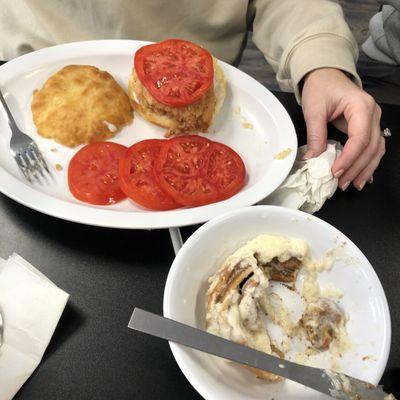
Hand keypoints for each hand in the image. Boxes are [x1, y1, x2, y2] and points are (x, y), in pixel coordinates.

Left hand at [301, 68, 384, 189]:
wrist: (325, 75)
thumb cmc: (320, 88)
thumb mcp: (314, 110)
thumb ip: (315, 135)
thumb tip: (313, 160)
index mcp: (361, 106)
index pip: (360, 138)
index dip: (349, 158)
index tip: (335, 172)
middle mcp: (372, 113)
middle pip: (371, 147)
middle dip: (356, 168)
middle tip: (342, 184)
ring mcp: (372, 120)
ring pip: (376, 149)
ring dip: (365, 169)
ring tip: (353, 185)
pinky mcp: (367, 126)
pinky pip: (372, 147)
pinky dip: (368, 163)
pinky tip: (362, 176)